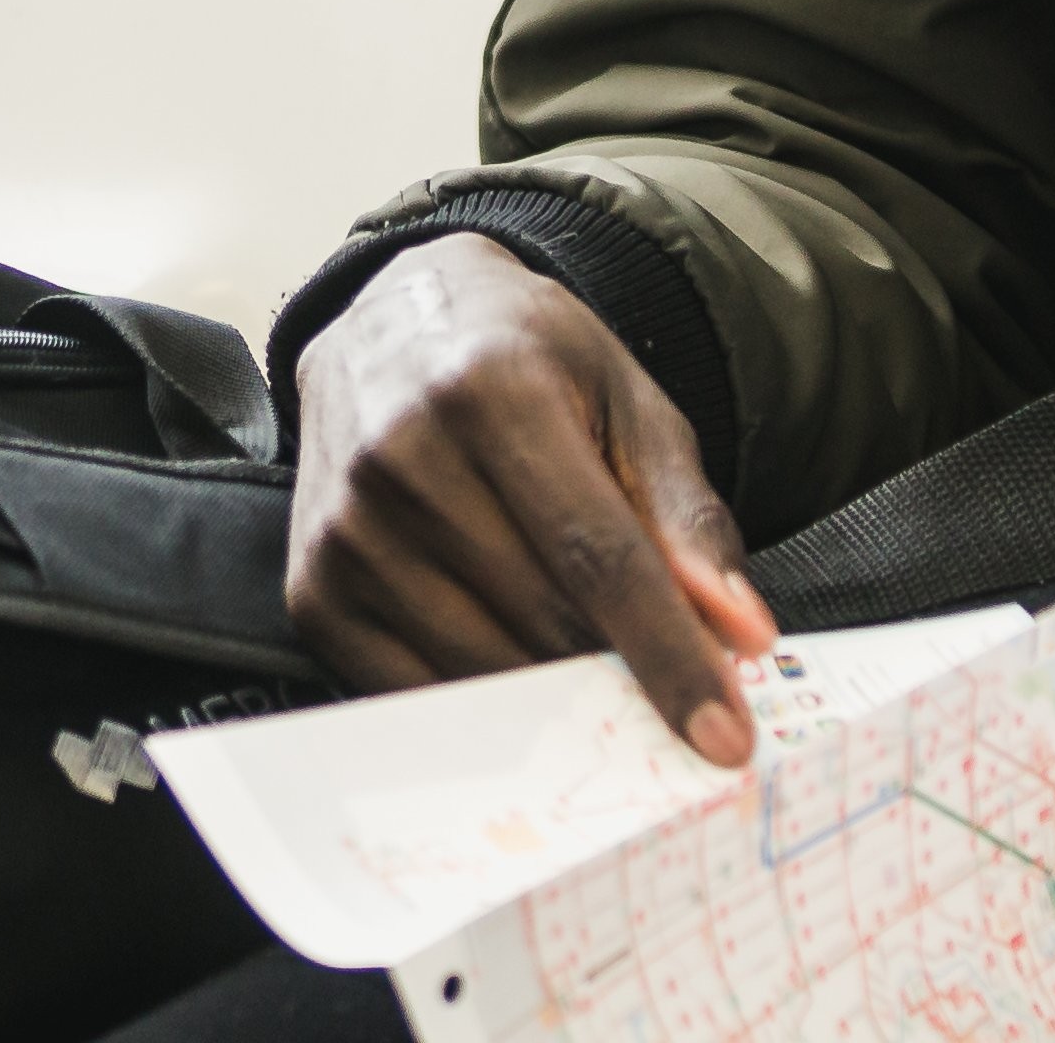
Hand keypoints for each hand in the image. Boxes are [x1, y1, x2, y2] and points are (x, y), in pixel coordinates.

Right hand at [285, 234, 779, 760]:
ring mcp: (346, 529)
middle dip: (623, 676)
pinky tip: (519, 673)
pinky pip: (414, 694)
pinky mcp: (314, 589)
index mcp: (493, 389)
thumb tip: (741, 633)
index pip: (598, 556)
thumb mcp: (625, 400)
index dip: (668, 654)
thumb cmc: (522, 361)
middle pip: (544, 621)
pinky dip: (482, 707)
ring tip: (592, 666)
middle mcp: (403, 455)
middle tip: (672, 694)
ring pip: (483, 670)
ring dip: (556, 696)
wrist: (389, 320)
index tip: (725, 734)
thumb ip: (686, 515)